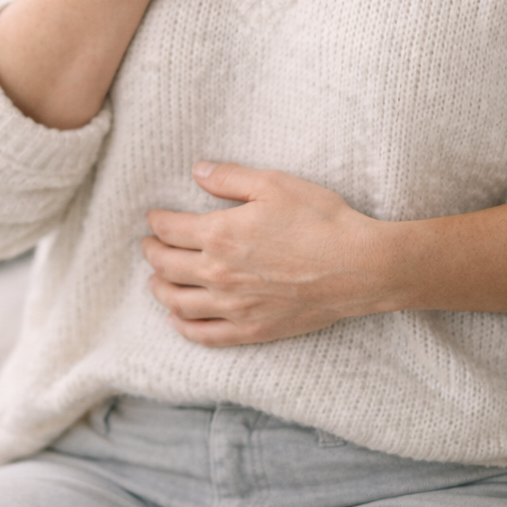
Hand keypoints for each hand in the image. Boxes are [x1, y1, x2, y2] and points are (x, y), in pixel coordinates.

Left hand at [143, 167, 506, 340]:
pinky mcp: (252, 330)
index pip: (170, 230)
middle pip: (167, 267)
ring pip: (179, 304)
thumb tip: (197, 171)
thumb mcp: (274, 184)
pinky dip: (184, 328)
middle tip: (148, 245)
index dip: (156, 222)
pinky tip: (179, 320)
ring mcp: (234, 307)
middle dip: (152, 253)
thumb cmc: (320, 219)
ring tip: (156, 280)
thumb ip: (230, 177)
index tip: (153, 218)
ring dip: (160, 290)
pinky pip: (205, 336)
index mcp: (220, 234)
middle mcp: (219, 274)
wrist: (358, 266)